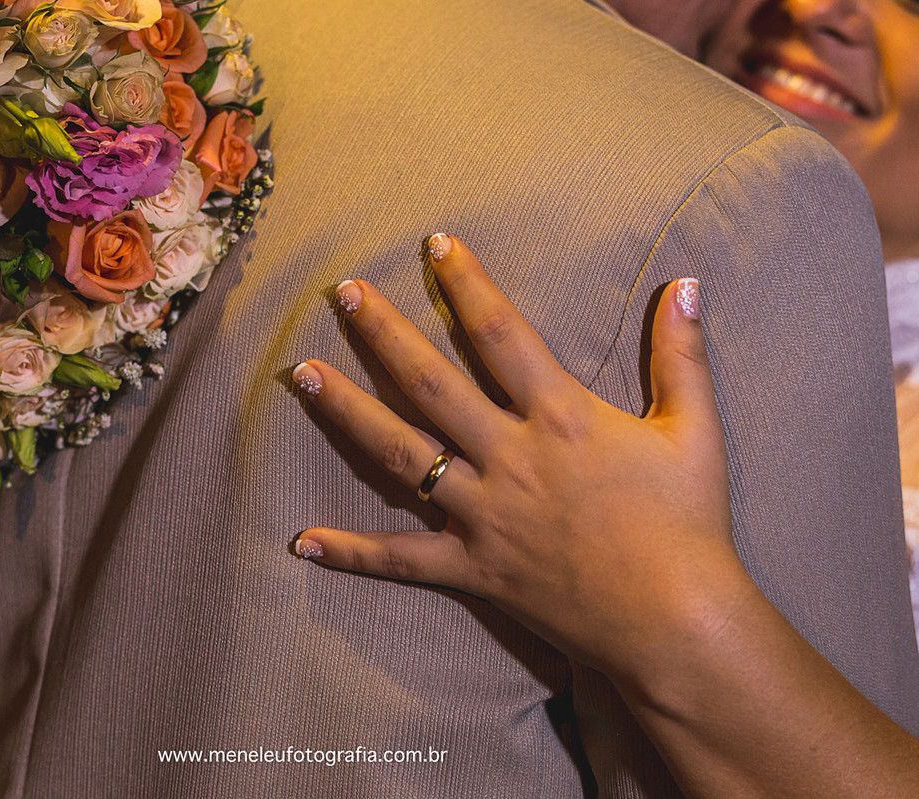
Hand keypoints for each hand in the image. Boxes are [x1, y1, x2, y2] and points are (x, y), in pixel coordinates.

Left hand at [292, 234, 750, 687]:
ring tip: (302, 375)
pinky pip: (401, 559)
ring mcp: (484, 515)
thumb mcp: (694, 431)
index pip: (501, 334)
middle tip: (343, 293)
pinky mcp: (472, 568)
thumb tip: (686, 283)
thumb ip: (681, 355)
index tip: (435, 245)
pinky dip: (352, 553)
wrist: (676, 623)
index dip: (467, 284)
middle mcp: (510, 458)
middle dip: (383, 333)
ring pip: (401, 455)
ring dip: (347, 411)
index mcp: (560, 418)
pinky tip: (303, 542)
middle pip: (430, 383)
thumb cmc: (688, 524)